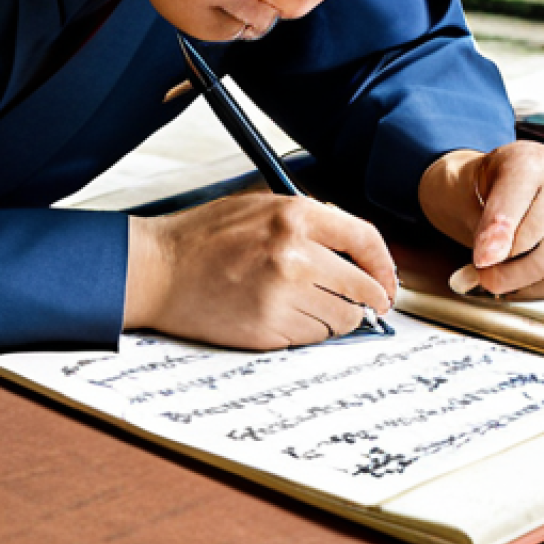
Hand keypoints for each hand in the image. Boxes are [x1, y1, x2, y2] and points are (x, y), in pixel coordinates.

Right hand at [123, 193, 396, 349]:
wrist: (157, 269)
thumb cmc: (202, 236)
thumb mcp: (258, 206)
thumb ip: (307, 220)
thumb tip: (353, 249)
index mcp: (295, 215)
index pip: (365, 240)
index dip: (384, 265)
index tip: (386, 281)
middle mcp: (295, 255)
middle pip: (362, 289)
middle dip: (368, 301)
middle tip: (366, 306)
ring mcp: (282, 295)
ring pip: (341, 319)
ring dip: (334, 318)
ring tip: (305, 305)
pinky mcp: (268, 328)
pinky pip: (311, 338)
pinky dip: (306, 332)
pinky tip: (280, 315)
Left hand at [418, 142, 543, 298]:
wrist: (513, 181)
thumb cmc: (487, 187)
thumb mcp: (469, 191)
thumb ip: (481, 225)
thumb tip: (488, 262)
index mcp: (529, 161)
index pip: (515, 201)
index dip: (497, 234)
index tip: (481, 260)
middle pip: (539, 235)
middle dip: (508, 265)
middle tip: (483, 277)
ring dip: (524, 279)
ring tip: (497, 281)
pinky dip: (541, 285)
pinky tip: (519, 284)